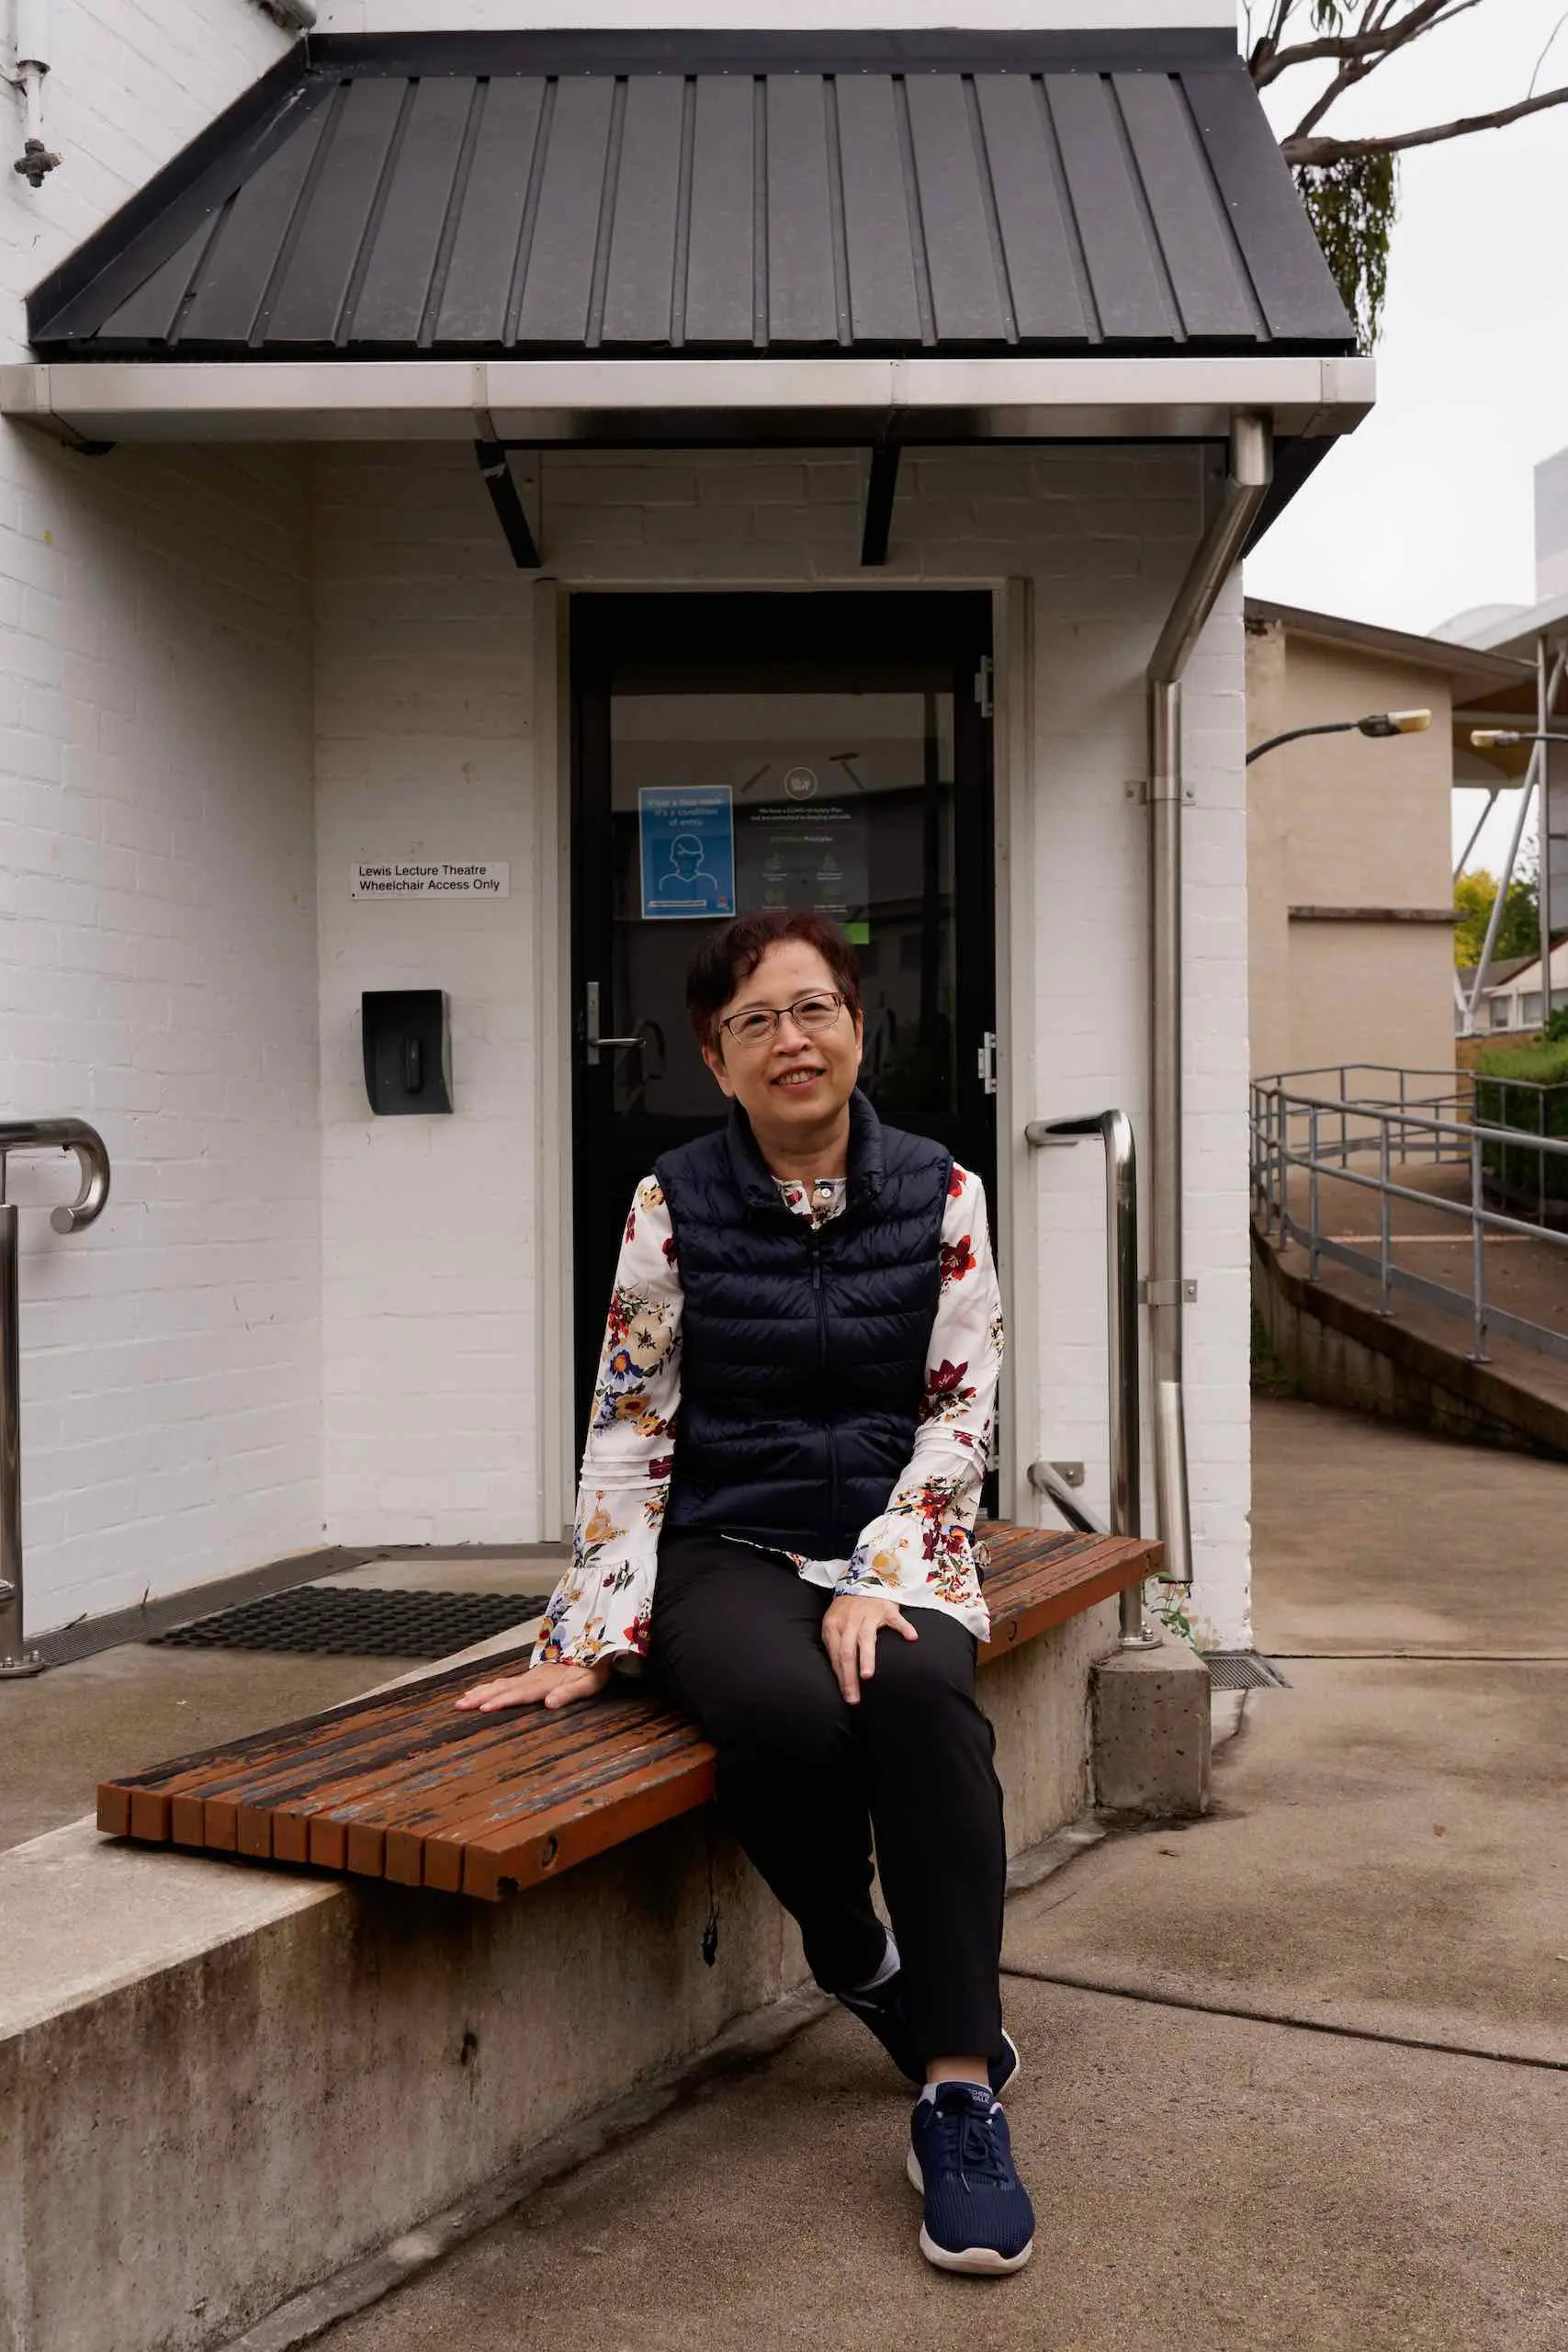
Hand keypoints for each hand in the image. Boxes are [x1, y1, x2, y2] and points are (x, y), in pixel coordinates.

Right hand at [454, 1660, 612, 1713]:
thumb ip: (569, 1693)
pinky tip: (481, 1689)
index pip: (520, 1694)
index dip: (502, 1701)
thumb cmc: (593, 1670)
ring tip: (463, 1700)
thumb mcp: (588, 1684)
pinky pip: (506, 1681)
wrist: (596, 1648)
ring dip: (482, 1692)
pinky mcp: (531, 1676)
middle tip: (460, 1705)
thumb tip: (549, 1703)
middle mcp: (534, 1678)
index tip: (483, 1708)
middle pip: (504, 1688)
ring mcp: (531, 1676)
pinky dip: (490, 1686)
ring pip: (502, 1684)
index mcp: (546, 1682)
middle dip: (481, 1697)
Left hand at [821, 1593, 917, 1705]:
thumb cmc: (849, 1609)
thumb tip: (838, 1673)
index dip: (840, 1677)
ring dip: (867, 1657)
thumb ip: (835, 1644)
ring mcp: (868, 1613)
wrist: (864, 1578)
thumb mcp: (836, 1623)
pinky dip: (904, 1627)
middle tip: (854, 1697)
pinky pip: (895, 1619)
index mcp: (833, 1625)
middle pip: (847, 1651)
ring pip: (866, 1637)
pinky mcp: (886, 1608)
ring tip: (867, 1676)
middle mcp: (849, 1620)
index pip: (836, 1655)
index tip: (846, 1696)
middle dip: (850, 1676)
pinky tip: (912, 1638)